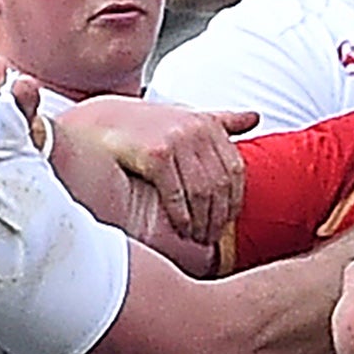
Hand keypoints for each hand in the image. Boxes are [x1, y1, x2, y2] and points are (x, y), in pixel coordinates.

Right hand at [63, 97, 254, 243]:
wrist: (99, 122)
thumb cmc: (145, 125)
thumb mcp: (187, 116)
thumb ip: (221, 120)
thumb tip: (255, 117)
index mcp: (208, 124)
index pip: (235, 170)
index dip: (234, 200)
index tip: (226, 222)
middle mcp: (196, 129)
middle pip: (220, 184)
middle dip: (218, 216)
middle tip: (212, 238)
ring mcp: (176, 140)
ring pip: (201, 192)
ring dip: (201, 220)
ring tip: (197, 237)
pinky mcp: (155, 153)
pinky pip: (176, 193)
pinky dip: (181, 214)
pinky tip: (181, 228)